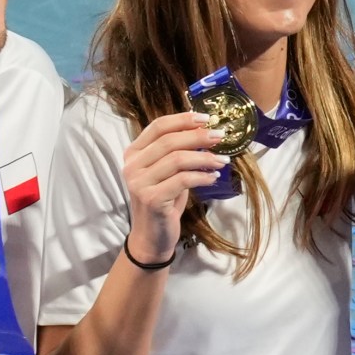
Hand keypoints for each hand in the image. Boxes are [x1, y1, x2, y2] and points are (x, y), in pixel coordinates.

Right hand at [124, 111, 228, 263]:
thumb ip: (177, 151)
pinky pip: (182, 180)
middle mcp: (132, 165)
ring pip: (177, 159)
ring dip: (204, 158)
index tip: (206, 119)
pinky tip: (214, 177)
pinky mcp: (150, 198)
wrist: (152, 235)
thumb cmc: (164, 200)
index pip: (158, 126)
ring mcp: (139, 182)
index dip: (183, 119)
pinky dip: (202, 176)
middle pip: (169, 141)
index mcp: (133, 153)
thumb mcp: (168, 172)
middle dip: (198, 136)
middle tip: (220, 137)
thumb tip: (205, 131)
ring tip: (222, 161)